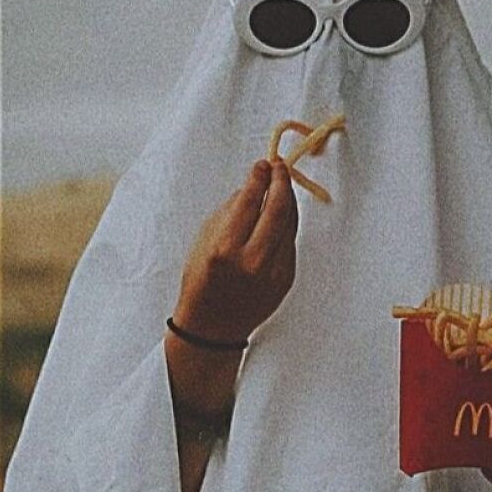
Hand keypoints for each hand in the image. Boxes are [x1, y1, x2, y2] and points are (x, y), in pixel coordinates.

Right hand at [172, 158, 297, 342]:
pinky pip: (290, 241)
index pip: (249, 202)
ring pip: (290, 224)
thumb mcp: (203, 240)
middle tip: (279, 166)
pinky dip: (287, 223)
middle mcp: (252, 261)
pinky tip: (281, 212)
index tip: (262, 164)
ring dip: (288, 199)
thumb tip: (254, 185)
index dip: (259, 178)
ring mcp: (274, 272)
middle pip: (278, 209)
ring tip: (282, 183)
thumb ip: (230, 211)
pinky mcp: (287, 279)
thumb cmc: (201, 280)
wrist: (213, 327)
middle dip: (281, 182)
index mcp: (225, 250)